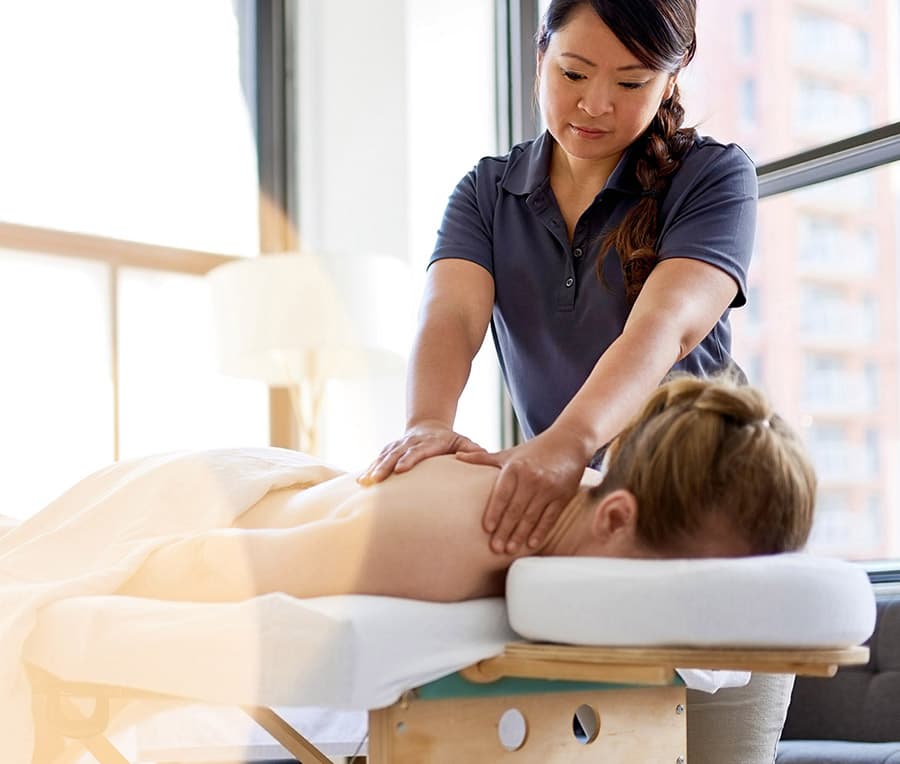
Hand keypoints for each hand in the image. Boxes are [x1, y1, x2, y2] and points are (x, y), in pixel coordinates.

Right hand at [358, 420, 485, 484]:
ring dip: (374, 468)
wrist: (427, 426)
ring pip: (384, 456)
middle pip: (396, 454)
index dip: (409, 459)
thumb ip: (472, 449)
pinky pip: (377, 459)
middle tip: (376, 479)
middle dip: (385, 466)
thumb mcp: (463, 441)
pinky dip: (369, 469)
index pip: (418, 451)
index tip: (400, 469)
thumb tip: (483, 455)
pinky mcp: (389, 450)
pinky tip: (360, 482)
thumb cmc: (450, 440)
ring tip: (364, 483)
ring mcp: (398, 445)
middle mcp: (411, 442)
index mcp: (429, 442)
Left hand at [456, 428, 586, 553]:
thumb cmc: (535, 449)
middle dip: (505, 530)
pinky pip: (550, 517)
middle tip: (495, 548)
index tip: (487, 529)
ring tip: (510, 549)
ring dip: (520, 535)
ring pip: (532, 516)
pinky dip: (541, 532)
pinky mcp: (563, 495)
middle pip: (516, 509)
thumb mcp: (509, 453)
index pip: (502, 494)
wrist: (569, 441)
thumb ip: (484, 458)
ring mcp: (549, 487)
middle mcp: (532, 477)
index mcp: (516, 467)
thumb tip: (457, 456)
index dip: (494, 512)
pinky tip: (531, 543)